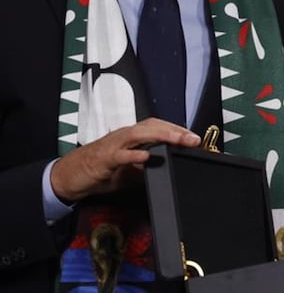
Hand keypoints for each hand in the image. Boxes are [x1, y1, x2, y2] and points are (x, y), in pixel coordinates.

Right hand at [50, 118, 200, 202]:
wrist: (68, 177)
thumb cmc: (99, 170)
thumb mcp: (129, 171)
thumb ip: (147, 168)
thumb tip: (168, 171)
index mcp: (131, 137)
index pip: (158, 126)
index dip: (177, 129)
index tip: (195, 138)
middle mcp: (124, 136)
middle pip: (152, 126)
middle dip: (175, 131)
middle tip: (193, 139)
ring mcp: (113, 145)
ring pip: (138, 134)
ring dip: (161, 135)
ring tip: (178, 140)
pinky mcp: (102, 159)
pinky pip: (119, 154)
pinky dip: (134, 154)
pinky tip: (147, 156)